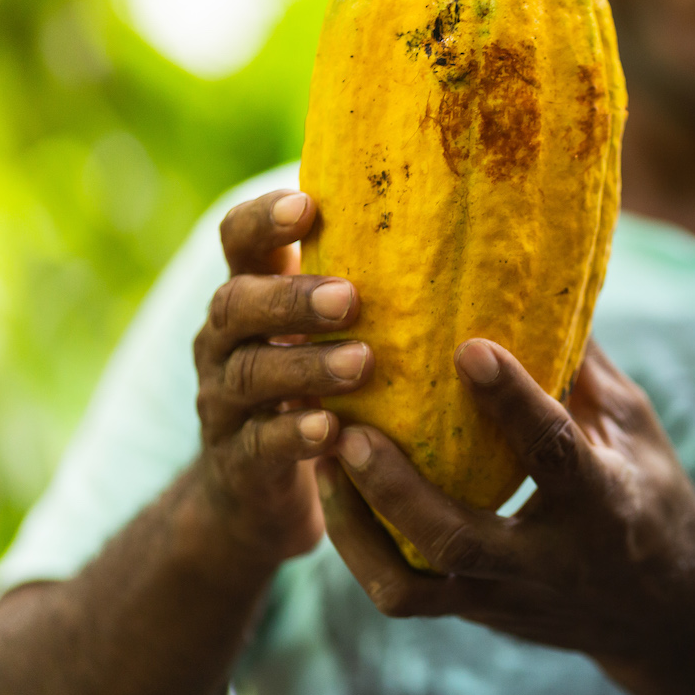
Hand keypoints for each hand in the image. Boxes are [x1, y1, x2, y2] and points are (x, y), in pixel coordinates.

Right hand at [190, 190, 372, 566]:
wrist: (252, 488)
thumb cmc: (315, 381)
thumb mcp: (326, 329)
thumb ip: (366, 280)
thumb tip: (471, 217)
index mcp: (251, 293)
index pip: (239, 238)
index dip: (264, 219)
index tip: (308, 205)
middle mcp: (225, 341)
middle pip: (236, 304)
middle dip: (291, 298)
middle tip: (350, 298)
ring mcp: (223, 402)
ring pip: (250, 374)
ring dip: (306, 366)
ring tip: (362, 363)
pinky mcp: (237, 461)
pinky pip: (258, 444)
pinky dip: (293, 434)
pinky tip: (332, 429)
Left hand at [317, 339, 694, 659]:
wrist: (667, 613)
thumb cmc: (654, 494)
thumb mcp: (635, 427)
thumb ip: (582, 367)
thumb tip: (538, 286)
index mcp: (603, 501)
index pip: (553, 451)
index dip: (511, 400)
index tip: (467, 345)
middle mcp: (550, 559)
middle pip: (457, 539)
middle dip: (395, 489)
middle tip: (347, 431)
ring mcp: (508, 596)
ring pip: (414, 586)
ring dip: (357, 526)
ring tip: (322, 459)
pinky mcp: (479, 613)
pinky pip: (406, 594)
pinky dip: (362, 547)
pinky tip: (337, 494)